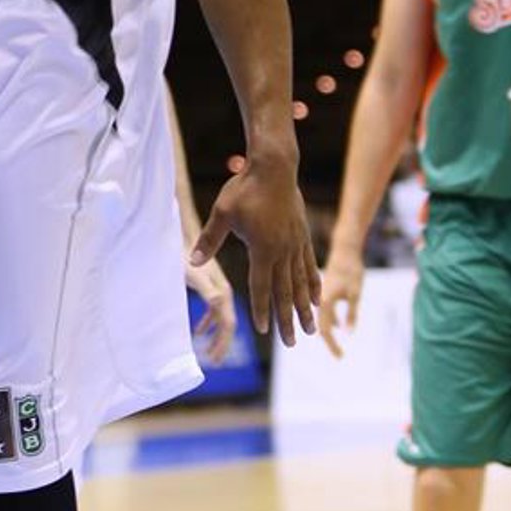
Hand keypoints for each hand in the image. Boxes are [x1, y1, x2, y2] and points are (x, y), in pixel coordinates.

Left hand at [184, 250, 237, 363]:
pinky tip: (199, 332)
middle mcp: (224, 291)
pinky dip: (208, 323)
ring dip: (216, 336)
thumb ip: (207, 289)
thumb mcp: (195, 271)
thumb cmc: (184, 251)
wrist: (182, 231)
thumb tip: (219, 303)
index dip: (222, 343)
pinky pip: (214, 310)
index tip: (214, 359)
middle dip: (222, 344)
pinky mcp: (211, 285)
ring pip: (221, 319)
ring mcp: (218, 288)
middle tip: (213, 362)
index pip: (227, 324)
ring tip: (208, 353)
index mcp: (222, 292)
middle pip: (227, 324)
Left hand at [190, 156, 320, 347]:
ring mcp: (296, 244)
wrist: (274, 167)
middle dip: (287, 320)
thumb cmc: (244, 189)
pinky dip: (313, 283)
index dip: (262, 310)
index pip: (261, 287)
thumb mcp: (222, 214)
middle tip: (293, 343)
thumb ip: (209, 240)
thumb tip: (193, 262)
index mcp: (262, 249)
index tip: (263, 331)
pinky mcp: (302, 235)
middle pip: (285, 292)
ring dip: (304, 308)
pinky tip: (318, 298)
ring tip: (311, 330)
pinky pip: (309, 265)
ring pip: (300, 283)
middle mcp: (282, 251)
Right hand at [318, 249, 363, 363]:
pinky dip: (332, 321)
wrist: (345, 248)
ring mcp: (320, 295)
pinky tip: (339, 326)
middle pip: (321, 327)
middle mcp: (318, 300)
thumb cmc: (351, 270)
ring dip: (330, 333)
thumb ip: (351, 313)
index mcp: (323, 301)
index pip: (324, 330)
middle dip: (330, 343)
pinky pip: (326, 311)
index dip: (332, 345)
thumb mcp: (355, 293)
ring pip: (322, 319)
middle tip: (340, 357)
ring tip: (337, 346)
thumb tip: (348, 334)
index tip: (340, 358)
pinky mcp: (326, 291)